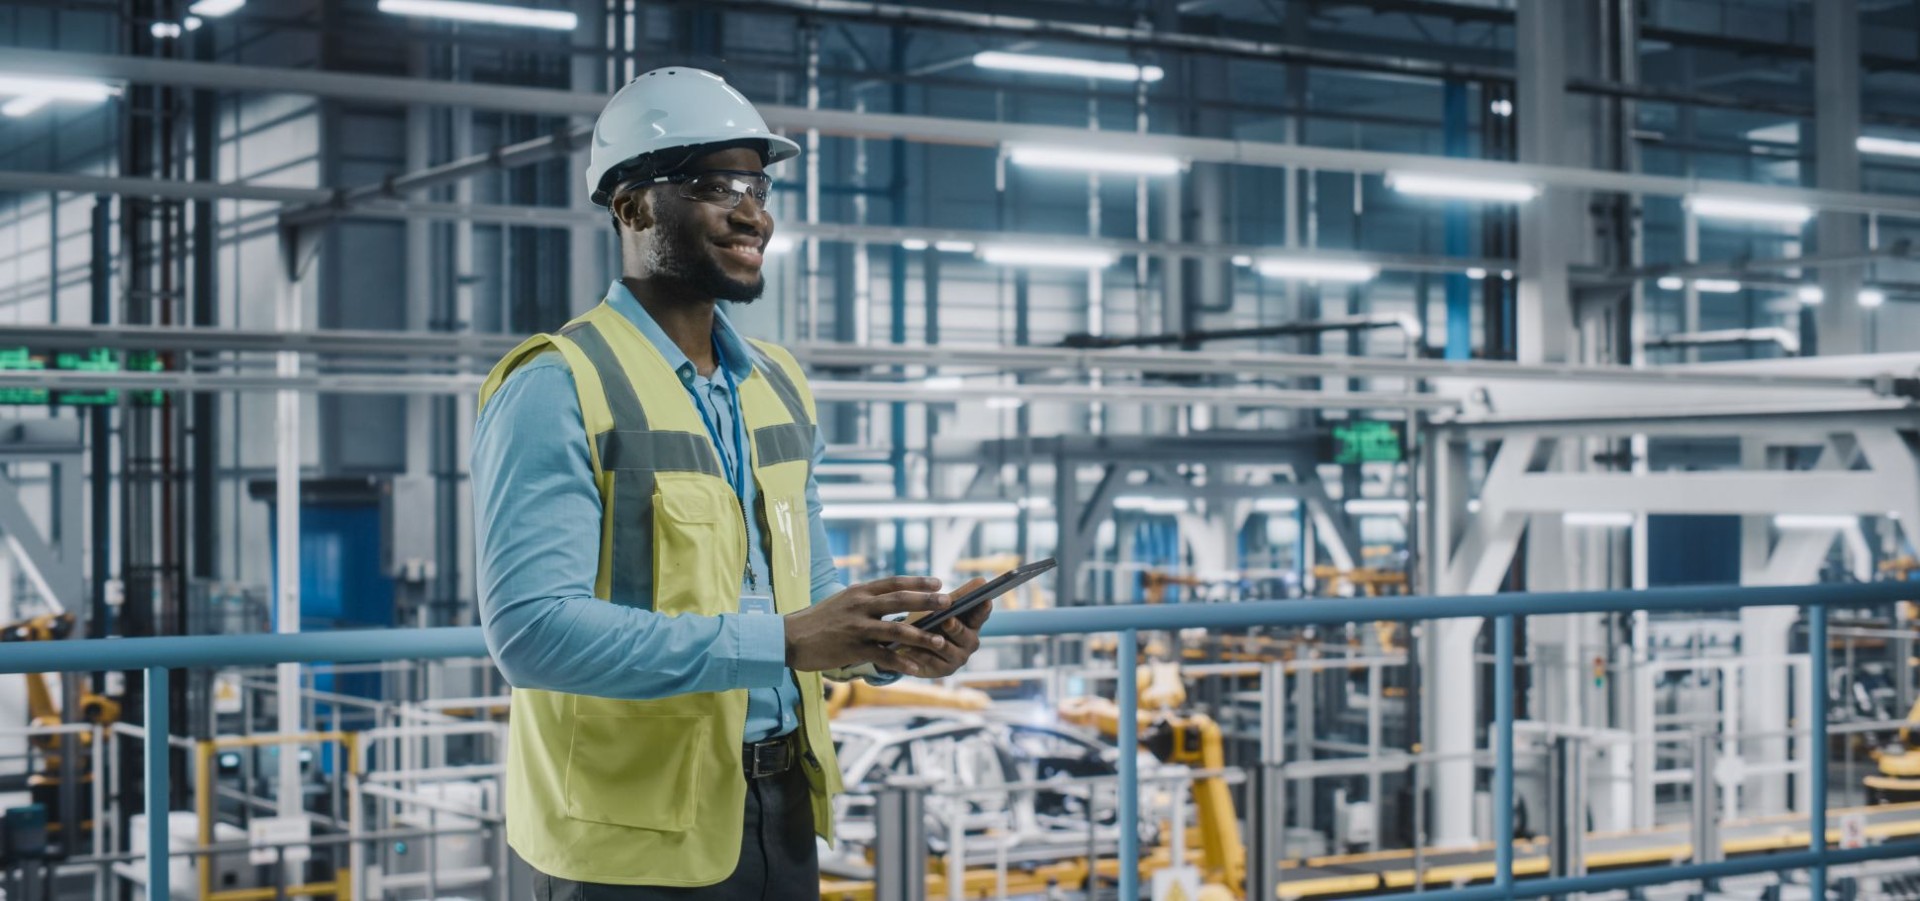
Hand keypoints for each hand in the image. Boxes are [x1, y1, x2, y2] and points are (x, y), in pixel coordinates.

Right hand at [784, 577, 951, 675]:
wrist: (790, 638)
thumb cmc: (817, 620)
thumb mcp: (842, 601)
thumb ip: (866, 600)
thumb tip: (889, 599)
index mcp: (859, 592)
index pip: (893, 583)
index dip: (917, 582)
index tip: (938, 583)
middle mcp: (860, 606)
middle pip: (900, 600)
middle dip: (927, 602)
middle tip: (949, 603)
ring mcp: (857, 627)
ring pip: (896, 629)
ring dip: (921, 636)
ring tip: (940, 641)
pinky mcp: (853, 648)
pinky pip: (883, 656)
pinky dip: (901, 662)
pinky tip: (916, 668)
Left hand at [894, 577, 993, 678]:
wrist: (913, 645)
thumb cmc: (932, 620)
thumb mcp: (942, 607)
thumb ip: (959, 596)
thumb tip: (982, 580)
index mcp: (972, 624)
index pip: (981, 615)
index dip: (983, 609)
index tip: (985, 600)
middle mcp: (969, 643)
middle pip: (966, 635)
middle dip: (956, 628)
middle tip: (947, 620)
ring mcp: (957, 658)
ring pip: (948, 650)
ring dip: (938, 643)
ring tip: (929, 638)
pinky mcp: (942, 670)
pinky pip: (931, 663)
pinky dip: (920, 654)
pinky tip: (909, 649)